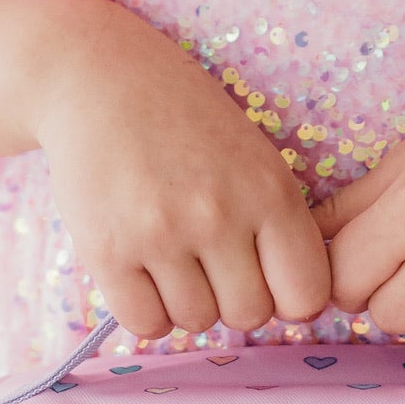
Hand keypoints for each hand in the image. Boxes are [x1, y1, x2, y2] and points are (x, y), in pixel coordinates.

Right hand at [33, 1, 330, 341]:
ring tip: (173, 258)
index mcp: (270, 190)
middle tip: (213, 264)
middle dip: (234, 298)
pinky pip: (145, 324)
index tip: (268, 279)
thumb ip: (278, 223)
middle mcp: (220, 215)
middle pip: (250, 316)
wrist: (99, 79)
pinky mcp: (107, 251)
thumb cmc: (185, 120)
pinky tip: (142, 272)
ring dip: (187, 302)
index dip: (289, 296)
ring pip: (197, 322)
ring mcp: (161, 235)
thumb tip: (296, 305)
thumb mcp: (254, 155)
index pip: (305, 296)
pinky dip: (147, 310)